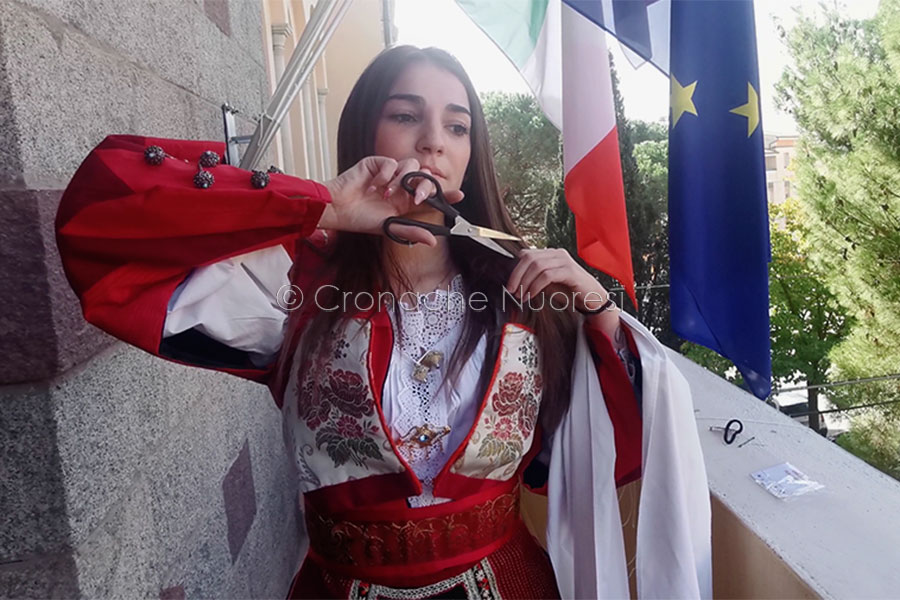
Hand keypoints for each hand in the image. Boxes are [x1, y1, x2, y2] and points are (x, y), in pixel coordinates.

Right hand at [317, 156, 463, 245]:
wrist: (337, 209)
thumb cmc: (359, 219)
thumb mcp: (388, 226)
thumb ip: (411, 231)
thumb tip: (433, 240)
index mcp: (404, 202)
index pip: (430, 196)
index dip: (445, 194)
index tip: (459, 195)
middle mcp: (399, 187)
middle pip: (423, 177)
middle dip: (424, 186)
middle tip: (417, 197)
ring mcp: (389, 173)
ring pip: (410, 165)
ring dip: (401, 181)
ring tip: (387, 194)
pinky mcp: (377, 163)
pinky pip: (392, 162)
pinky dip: (386, 174)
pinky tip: (375, 186)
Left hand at [505, 248, 620, 336]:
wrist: (593, 300)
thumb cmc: (570, 292)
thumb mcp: (547, 285)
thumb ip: (533, 279)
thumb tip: (515, 283)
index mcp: (551, 254)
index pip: (527, 254)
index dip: (515, 269)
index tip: (510, 285)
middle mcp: (557, 254)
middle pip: (529, 258)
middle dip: (517, 275)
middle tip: (512, 290)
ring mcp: (565, 261)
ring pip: (537, 265)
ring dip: (525, 282)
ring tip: (522, 296)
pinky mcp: (570, 272)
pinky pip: (547, 275)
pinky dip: (536, 286)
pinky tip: (532, 295)